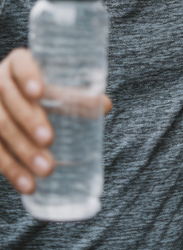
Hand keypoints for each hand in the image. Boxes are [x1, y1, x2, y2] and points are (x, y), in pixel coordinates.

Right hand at [0, 47, 112, 194]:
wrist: (12, 108)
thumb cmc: (41, 94)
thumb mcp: (56, 91)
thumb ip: (77, 97)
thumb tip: (105, 105)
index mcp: (17, 64)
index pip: (21, 64)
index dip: (28, 76)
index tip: (39, 93)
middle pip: (8, 99)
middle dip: (28, 121)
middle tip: (49, 140)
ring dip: (21, 152)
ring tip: (46, 171)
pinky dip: (9, 169)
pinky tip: (26, 185)